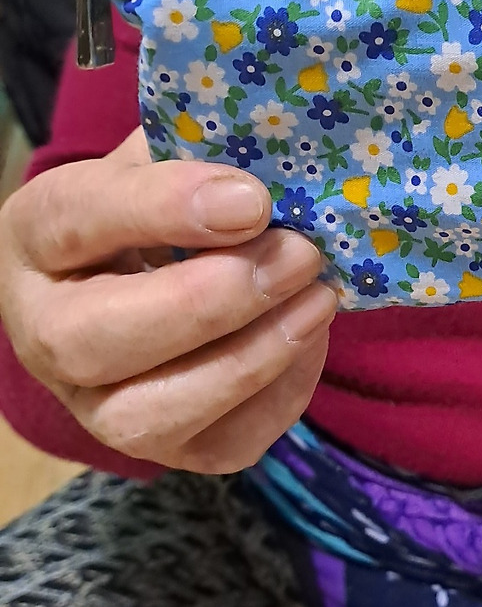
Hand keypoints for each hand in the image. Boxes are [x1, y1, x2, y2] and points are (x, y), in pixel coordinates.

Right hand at [0, 128, 337, 471]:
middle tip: (297, 254)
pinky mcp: (171, 451)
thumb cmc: (169, 218)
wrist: (167, 289)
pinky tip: (310, 338)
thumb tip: (273, 156)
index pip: (75, 221)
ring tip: (319, 298)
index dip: (162, 209)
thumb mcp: (167, 166)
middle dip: (209, 301)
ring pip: (153, 414)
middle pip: (94, 340)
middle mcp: (46, 337)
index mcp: (37, 241)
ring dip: (251, 357)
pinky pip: (224, 443)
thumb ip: (199, 155)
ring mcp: (101, 408)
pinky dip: (281, 394)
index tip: (251, 197)